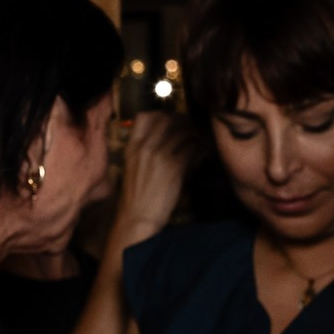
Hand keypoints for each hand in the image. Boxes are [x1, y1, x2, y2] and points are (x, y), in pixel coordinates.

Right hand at [114, 110, 193, 240]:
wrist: (136, 218)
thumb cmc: (137, 197)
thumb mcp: (133, 168)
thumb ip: (145, 152)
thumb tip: (166, 140)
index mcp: (132, 146)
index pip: (145, 116)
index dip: (162, 115)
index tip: (172, 121)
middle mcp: (145, 147)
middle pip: (167, 120)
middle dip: (182, 121)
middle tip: (191, 128)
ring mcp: (159, 156)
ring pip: (182, 132)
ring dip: (194, 134)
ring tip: (199, 141)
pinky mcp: (174, 168)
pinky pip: (192, 149)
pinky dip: (200, 149)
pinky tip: (202, 154)